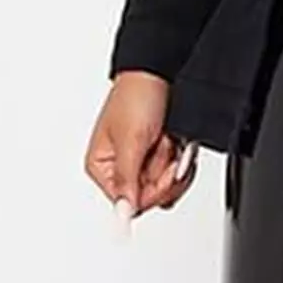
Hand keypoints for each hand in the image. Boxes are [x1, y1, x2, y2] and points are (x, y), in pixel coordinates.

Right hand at [83, 72, 198, 220]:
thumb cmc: (137, 95)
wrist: (159, 69)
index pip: (128, 202)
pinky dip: (180, 157)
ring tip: (168, 140)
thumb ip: (127, 181)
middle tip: (167, 148)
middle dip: (164, 172)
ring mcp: (141, 158)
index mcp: (102, 166)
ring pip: (163, 184)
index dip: (153, 191)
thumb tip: (122, 213)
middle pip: (148, 195)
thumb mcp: (131, 141)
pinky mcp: (158, 150)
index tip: (167, 174)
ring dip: (172, 163)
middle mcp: (119, 166)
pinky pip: (173, 170)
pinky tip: (176, 141)